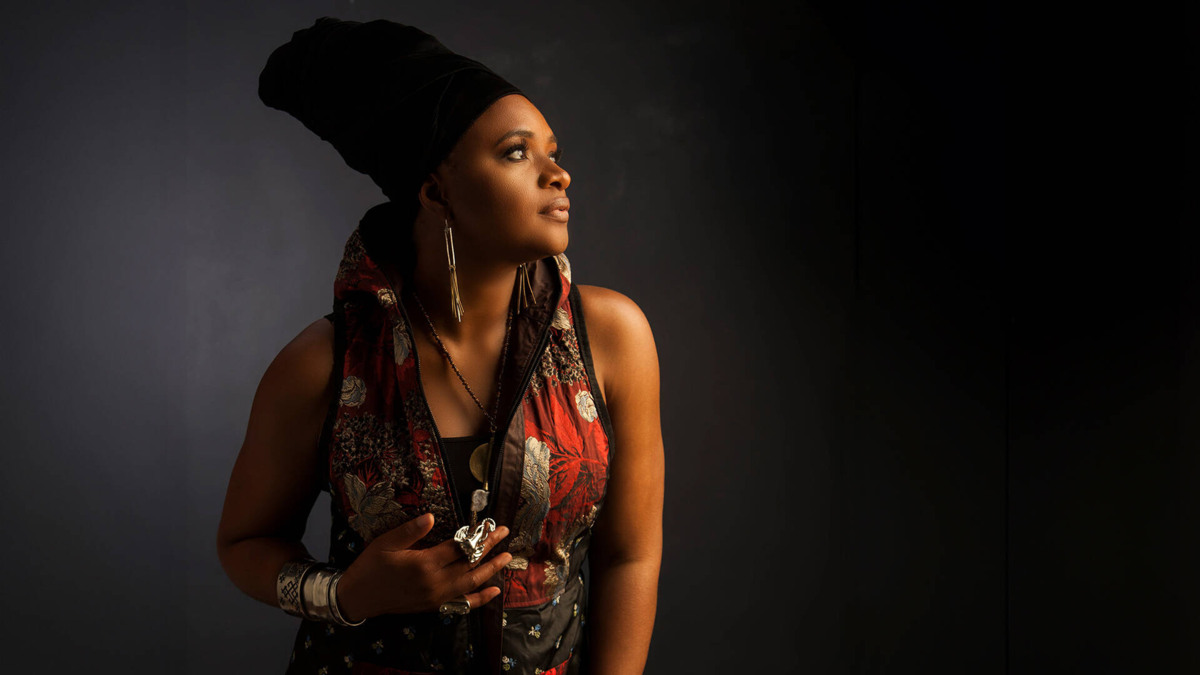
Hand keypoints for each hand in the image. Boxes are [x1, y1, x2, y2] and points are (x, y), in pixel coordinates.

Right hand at [335, 513, 511, 620]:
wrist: (358, 598)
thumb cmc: (371, 566)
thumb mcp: (386, 543)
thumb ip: (410, 530)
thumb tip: (430, 516)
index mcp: (423, 563)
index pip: (459, 547)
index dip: (477, 535)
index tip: (491, 524)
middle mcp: (434, 582)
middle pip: (470, 563)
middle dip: (490, 548)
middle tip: (505, 533)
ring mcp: (436, 597)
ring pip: (471, 582)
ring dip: (491, 569)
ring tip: (507, 557)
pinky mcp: (434, 606)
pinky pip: (463, 602)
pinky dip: (481, 598)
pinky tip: (495, 591)